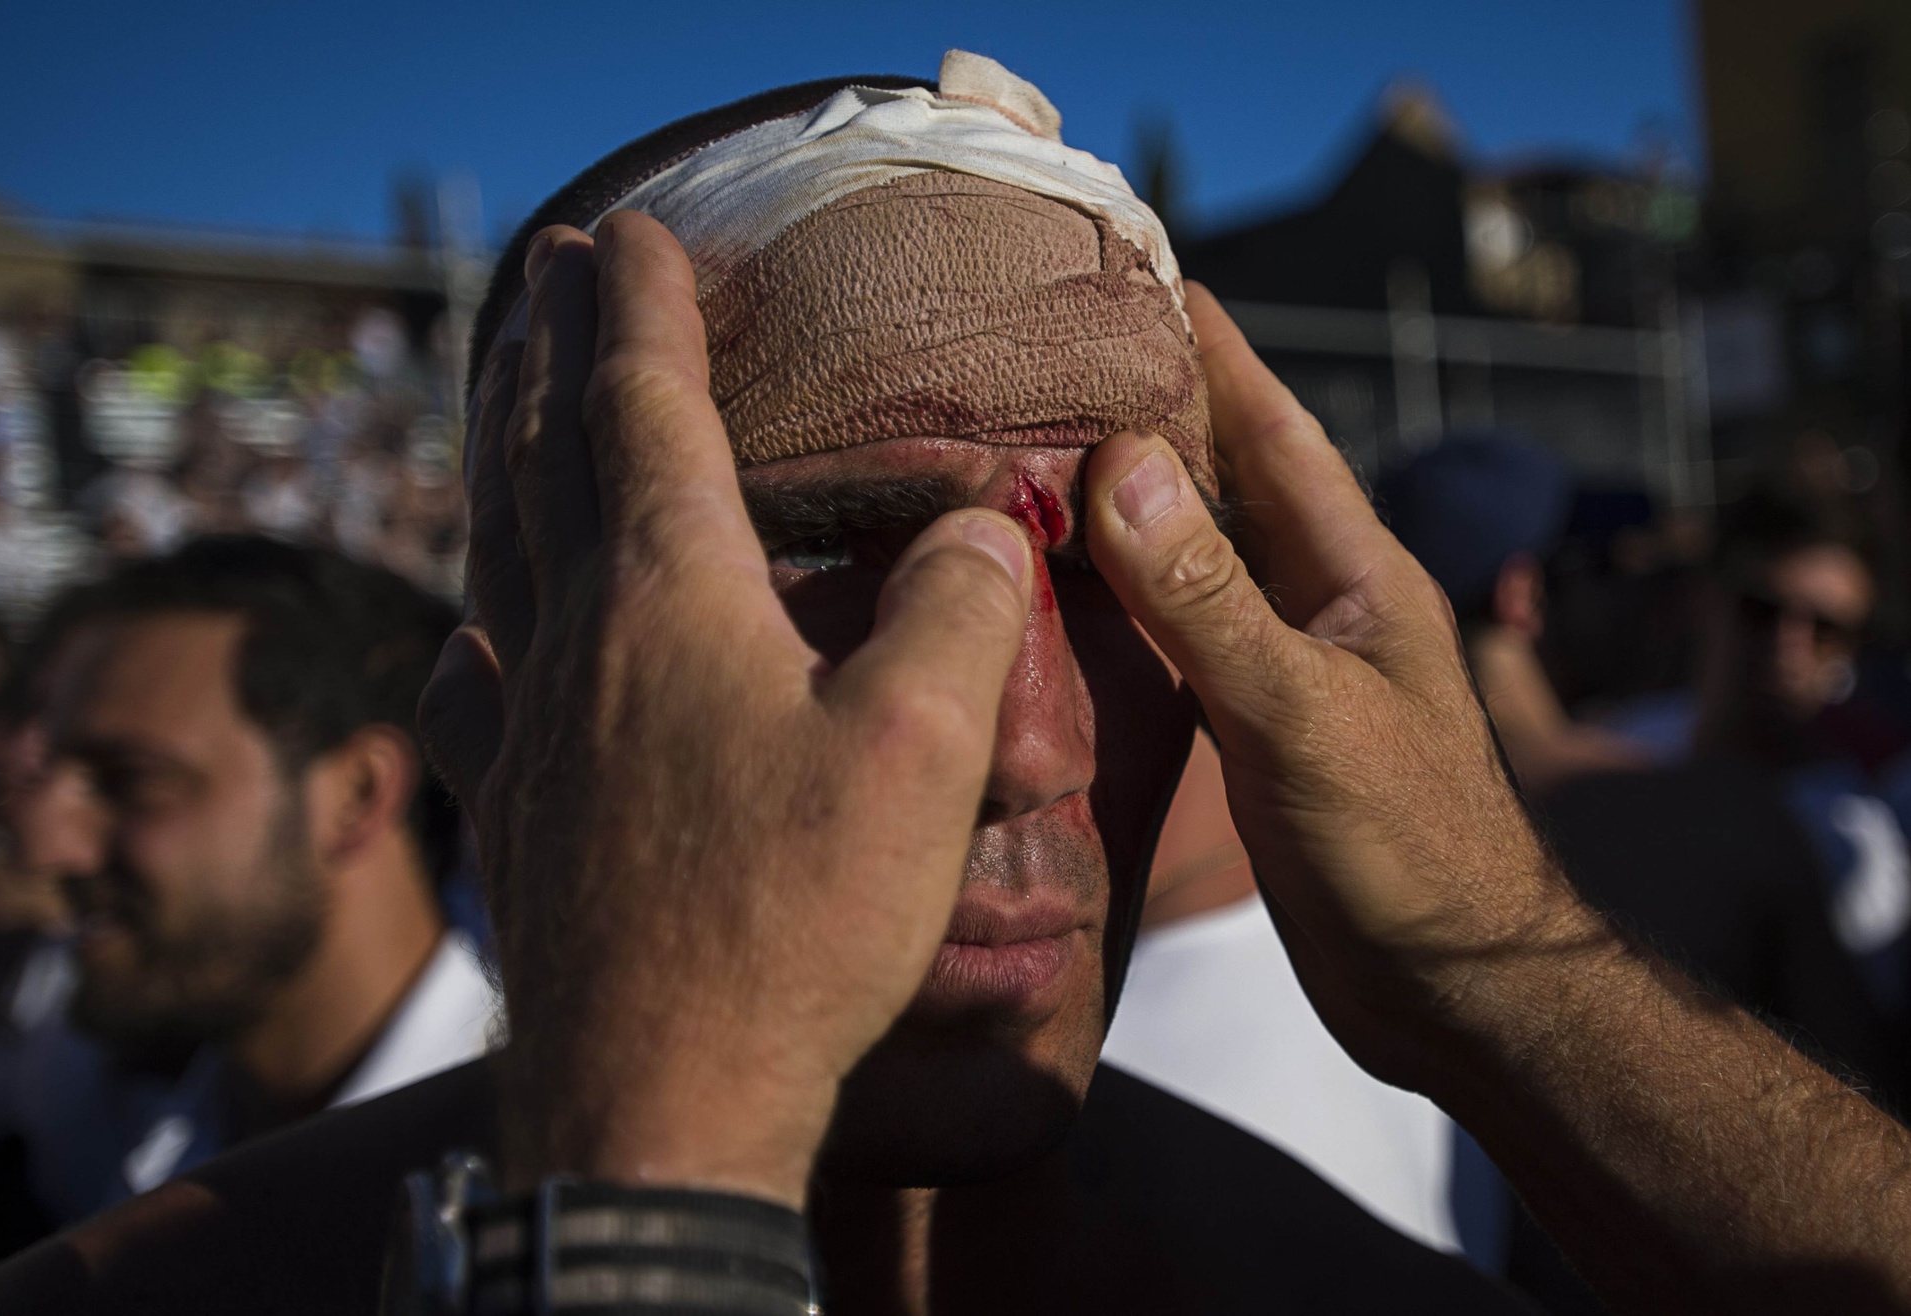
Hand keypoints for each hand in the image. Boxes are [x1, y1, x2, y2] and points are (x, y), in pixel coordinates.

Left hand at [419, 213, 1033, 1207]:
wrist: (656, 1104)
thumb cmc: (793, 922)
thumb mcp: (924, 749)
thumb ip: (956, 606)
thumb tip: (977, 525)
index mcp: (668, 597)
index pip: (644, 408)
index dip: (644, 307)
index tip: (634, 229)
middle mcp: (572, 643)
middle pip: (546, 461)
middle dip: (554, 353)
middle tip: (553, 278)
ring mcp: (522, 734)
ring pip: (496, 561)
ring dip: (500, 466)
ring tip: (501, 415)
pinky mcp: (509, 822)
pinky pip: (469, 691)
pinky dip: (471, 634)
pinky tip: (465, 646)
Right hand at [1080, 283, 1590, 1087]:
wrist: (1456, 989)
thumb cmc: (1406, 849)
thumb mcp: (1303, 715)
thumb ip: (1212, 601)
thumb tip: (1120, 466)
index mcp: (1356, 572)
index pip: (1274, 429)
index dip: (1212, 351)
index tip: (1144, 274)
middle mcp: (1324, 603)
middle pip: (1230, 481)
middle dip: (1156, 412)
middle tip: (1059, 356)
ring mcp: (1293, 668)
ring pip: (1201, 559)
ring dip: (1134, 506)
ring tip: (1041, 455)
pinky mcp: (1261, 731)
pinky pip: (1184, 637)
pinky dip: (1129, 603)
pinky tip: (1070, 599)